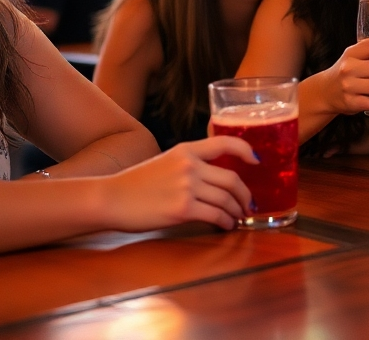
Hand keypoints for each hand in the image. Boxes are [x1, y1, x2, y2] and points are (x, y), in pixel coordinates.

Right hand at [106, 137, 255, 230]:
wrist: (111, 198)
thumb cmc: (135, 184)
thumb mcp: (165, 162)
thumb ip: (189, 165)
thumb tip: (214, 179)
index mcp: (186, 150)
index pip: (225, 143)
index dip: (246, 151)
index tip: (257, 161)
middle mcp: (190, 165)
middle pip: (232, 179)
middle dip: (245, 195)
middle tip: (248, 204)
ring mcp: (187, 186)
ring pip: (226, 199)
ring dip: (236, 211)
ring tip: (237, 218)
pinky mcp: (183, 208)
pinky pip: (216, 215)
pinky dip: (226, 222)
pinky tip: (226, 225)